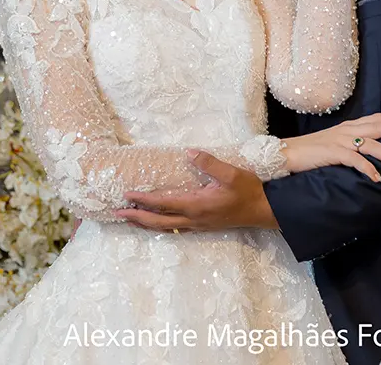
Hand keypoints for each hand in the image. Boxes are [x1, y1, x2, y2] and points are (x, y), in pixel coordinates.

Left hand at [118, 151, 276, 231]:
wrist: (263, 211)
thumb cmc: (248, 191)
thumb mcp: (231, 174)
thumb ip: (209, 164)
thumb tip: (189, 153)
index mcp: (197, 205)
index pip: (163, 204)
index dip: (143, 200)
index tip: (127, 195)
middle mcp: (193, 219)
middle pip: (158, 222)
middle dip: (136, 217)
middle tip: (117, 212)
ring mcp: (198, 225)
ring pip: (165, 228)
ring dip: (146, 224)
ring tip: (130, 219)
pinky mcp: (202, 226)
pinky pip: (175, 229)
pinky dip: (160, 225)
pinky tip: (156, 222)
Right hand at [282, 109, 380, 182]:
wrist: (287, 154)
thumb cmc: (311, 152)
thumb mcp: (335, 144)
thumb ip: (352, 145)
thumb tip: (370, 153)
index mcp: (349, 126)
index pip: (377, 117)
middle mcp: (347, 130)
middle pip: (379, 127)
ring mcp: (340, 140)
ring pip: (371, 144)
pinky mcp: (332, 152)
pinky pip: (355, 160)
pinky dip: (368, 169)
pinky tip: (377, 178)